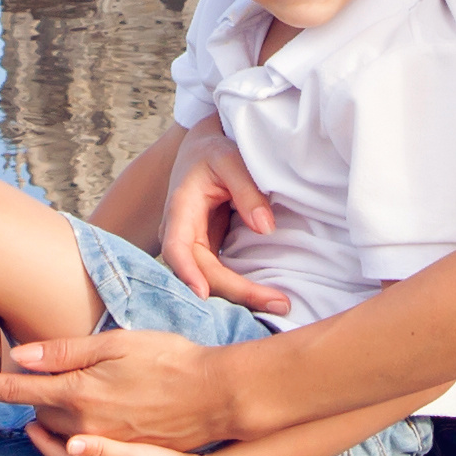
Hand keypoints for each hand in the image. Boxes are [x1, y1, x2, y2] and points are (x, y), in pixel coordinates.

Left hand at [0, 324, 248, 452]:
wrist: (217, 398)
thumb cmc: (170, 359)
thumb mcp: (118, 343)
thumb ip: (66, 352)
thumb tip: (20, 357)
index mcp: (78, 391)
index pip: (12, 389)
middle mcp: (83, 423)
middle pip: (32, 412)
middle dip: (21, 396)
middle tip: (16, 374)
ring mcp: (101, 443)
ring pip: (53, 431)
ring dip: (44, 416)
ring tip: (48, 397)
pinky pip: (77, 447)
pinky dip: (64, 434)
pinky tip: (70, 422)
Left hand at [33, 428, 284, 455]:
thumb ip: (104, 449)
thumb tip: (71, 444)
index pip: (61, 454)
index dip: (41, 440)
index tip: (26, 421)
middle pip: (68, 454)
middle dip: (50, 435)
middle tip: (36, 409)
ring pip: (86, 452)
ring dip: (68, 435)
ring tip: (59, 413)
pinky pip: (105, 450)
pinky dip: (92, 436)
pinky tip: (100, 421)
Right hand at [156, 127, 294, 315]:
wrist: (202, 151)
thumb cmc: (213, 152)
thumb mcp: (230, 160)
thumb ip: (247, 190)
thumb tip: (266, 229)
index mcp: (180, 210)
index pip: (176, 248)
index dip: (187, 273)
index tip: (203, 295)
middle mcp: (181, 235)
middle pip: (202, 275)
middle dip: (238, 292)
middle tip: (279, 304)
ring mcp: (194, 248)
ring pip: (212, 282)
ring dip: (243, 297)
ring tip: (279, 304)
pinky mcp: (208, 253)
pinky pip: (221, 278)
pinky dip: (243, 290)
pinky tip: (267, 298)